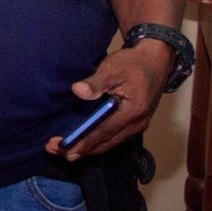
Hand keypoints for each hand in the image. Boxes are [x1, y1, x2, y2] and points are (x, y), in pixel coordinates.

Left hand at [52, 42, 171, 159]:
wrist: (156, 60)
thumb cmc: (133, 64)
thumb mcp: (113, 69)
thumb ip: (96, 82)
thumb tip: (77, 91)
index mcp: (132, 112)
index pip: (104, 132)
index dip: (84, 143)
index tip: (65, 150)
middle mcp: (137, 123)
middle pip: (106, 142)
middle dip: (81, 149)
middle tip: (55, 150)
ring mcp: (137, 124)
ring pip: (110, 141)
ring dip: (88, 147)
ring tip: (64, 149)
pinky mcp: (134, 121)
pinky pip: (114, 136)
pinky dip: (97, 140)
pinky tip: (83, 140)